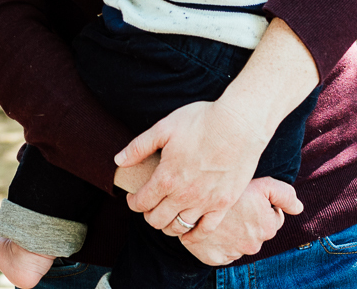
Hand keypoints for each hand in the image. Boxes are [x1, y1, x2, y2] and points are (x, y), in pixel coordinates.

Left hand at [115, 98, 270, 234]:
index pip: (141, 202)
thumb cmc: (201, 121)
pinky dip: (193, 235)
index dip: (133, 202)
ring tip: (167, 215)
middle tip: (149, 206)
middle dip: (148, 215)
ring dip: (168, 225)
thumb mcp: (164, 128)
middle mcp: (183, 195)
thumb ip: (138, 147)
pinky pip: (205, 230)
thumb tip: (118, 160)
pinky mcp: (224, 204)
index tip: (133, 198)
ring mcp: (205, 202)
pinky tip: (188, 231)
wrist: (238, 125)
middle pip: (157, 219)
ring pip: (179, 227)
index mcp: (166, 177)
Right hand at [178, 178, 300, 264]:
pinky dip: (220, 243)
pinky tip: (213, 228)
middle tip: (235, 205)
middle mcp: (254, 245)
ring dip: (235, 232)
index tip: (248, 198)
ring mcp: (233, 253)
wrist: (191, 199)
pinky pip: (223, 252)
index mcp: (268, 227)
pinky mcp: (214, 259)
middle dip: (250, 220)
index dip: (263, 206)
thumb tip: (299, 208)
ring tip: (222, 216)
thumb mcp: (262, 184)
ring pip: (240, 242)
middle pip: (257, 231)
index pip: (274, 218)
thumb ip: (284, 194)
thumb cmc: (229, 187)